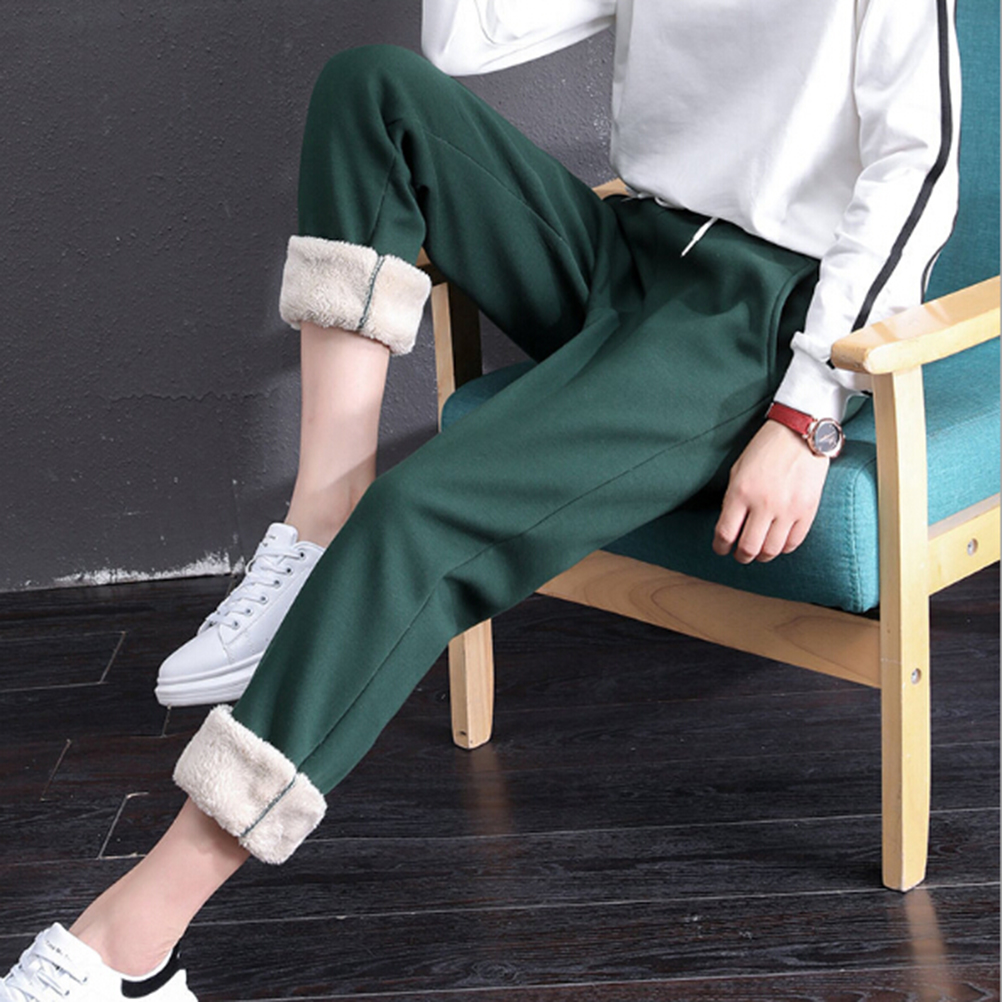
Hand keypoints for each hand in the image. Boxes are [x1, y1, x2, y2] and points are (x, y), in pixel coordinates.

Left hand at [713, 420, 828, 563]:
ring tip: (758, 553)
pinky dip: (783, 548)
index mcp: (740, 492)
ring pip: (771, 550)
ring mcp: (788, 508)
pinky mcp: (808, 510)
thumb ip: (733, 500)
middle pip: (748, 548)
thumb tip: (730, 529)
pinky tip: (778, 543)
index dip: (720, 547)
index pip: (725, 533)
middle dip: (740, 556)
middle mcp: (764, 503)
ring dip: (762, 556)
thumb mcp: (738, 471)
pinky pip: (794, 542)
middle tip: (739, 555)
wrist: (799, 433)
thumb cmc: (765, 450)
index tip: (721, 549)